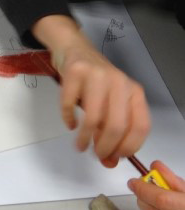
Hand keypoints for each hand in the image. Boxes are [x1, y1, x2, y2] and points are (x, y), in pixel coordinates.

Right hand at [33, 15, 150, 166]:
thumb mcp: (110, 102)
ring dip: (85, 138)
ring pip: (93, 117)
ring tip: (80, 146)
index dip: (129, 147)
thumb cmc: (96, 81)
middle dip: (105, 147)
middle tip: (96, 156)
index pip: (140, 126)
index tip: (116, 158)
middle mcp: (119, 82)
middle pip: (116, 125)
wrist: (75, 48)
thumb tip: (109, 162)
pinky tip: (70, 124)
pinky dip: (68, 120)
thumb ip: (112, 130)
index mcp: (134, 91)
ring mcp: (97, 75)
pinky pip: (70, 105)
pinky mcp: (75, 71)